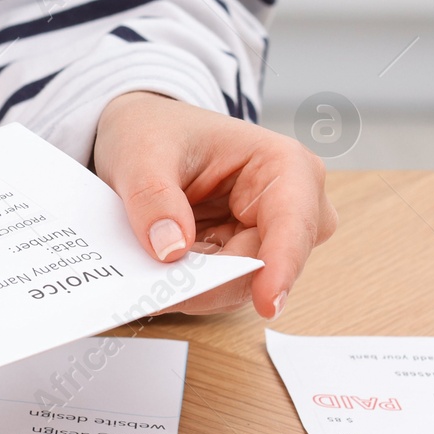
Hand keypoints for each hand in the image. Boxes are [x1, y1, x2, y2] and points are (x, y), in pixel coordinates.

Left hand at [92, 91, 337, 317]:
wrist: (143, 135)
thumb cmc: (156, 130)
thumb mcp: (141, 155)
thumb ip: (153, 199)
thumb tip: (171, 248)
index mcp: (282, 164)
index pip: (293, 222)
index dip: (282, 266)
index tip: (268, 303)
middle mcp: (288, 205)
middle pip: (265, 266)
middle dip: (213, 284)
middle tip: (159, 292)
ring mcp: (267, 235)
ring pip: (241, 285)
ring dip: (195, 288)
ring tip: (149, 277)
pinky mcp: (240, 256)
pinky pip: (219, 287)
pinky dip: (188, 287)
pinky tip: (158, 275)